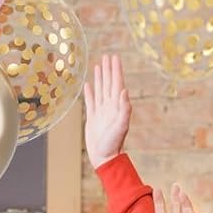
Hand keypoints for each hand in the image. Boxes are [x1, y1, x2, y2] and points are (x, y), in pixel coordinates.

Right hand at [83, 53, 130, 168]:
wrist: (104, 157)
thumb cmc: (114, 143)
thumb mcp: (121, 125)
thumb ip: (124, 108)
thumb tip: (124, 90)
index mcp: (117, 105)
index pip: (116, 83)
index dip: (116, 70)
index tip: (114, 57)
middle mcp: (109, 106)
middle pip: (109, 83)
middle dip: (108, 69)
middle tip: (107, 56)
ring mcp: (101, 111)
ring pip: (100, 89)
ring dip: (100, 77)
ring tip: (98, 65)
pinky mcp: (92, 117)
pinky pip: (91, 101)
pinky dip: (89, 92)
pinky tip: (88, 84)